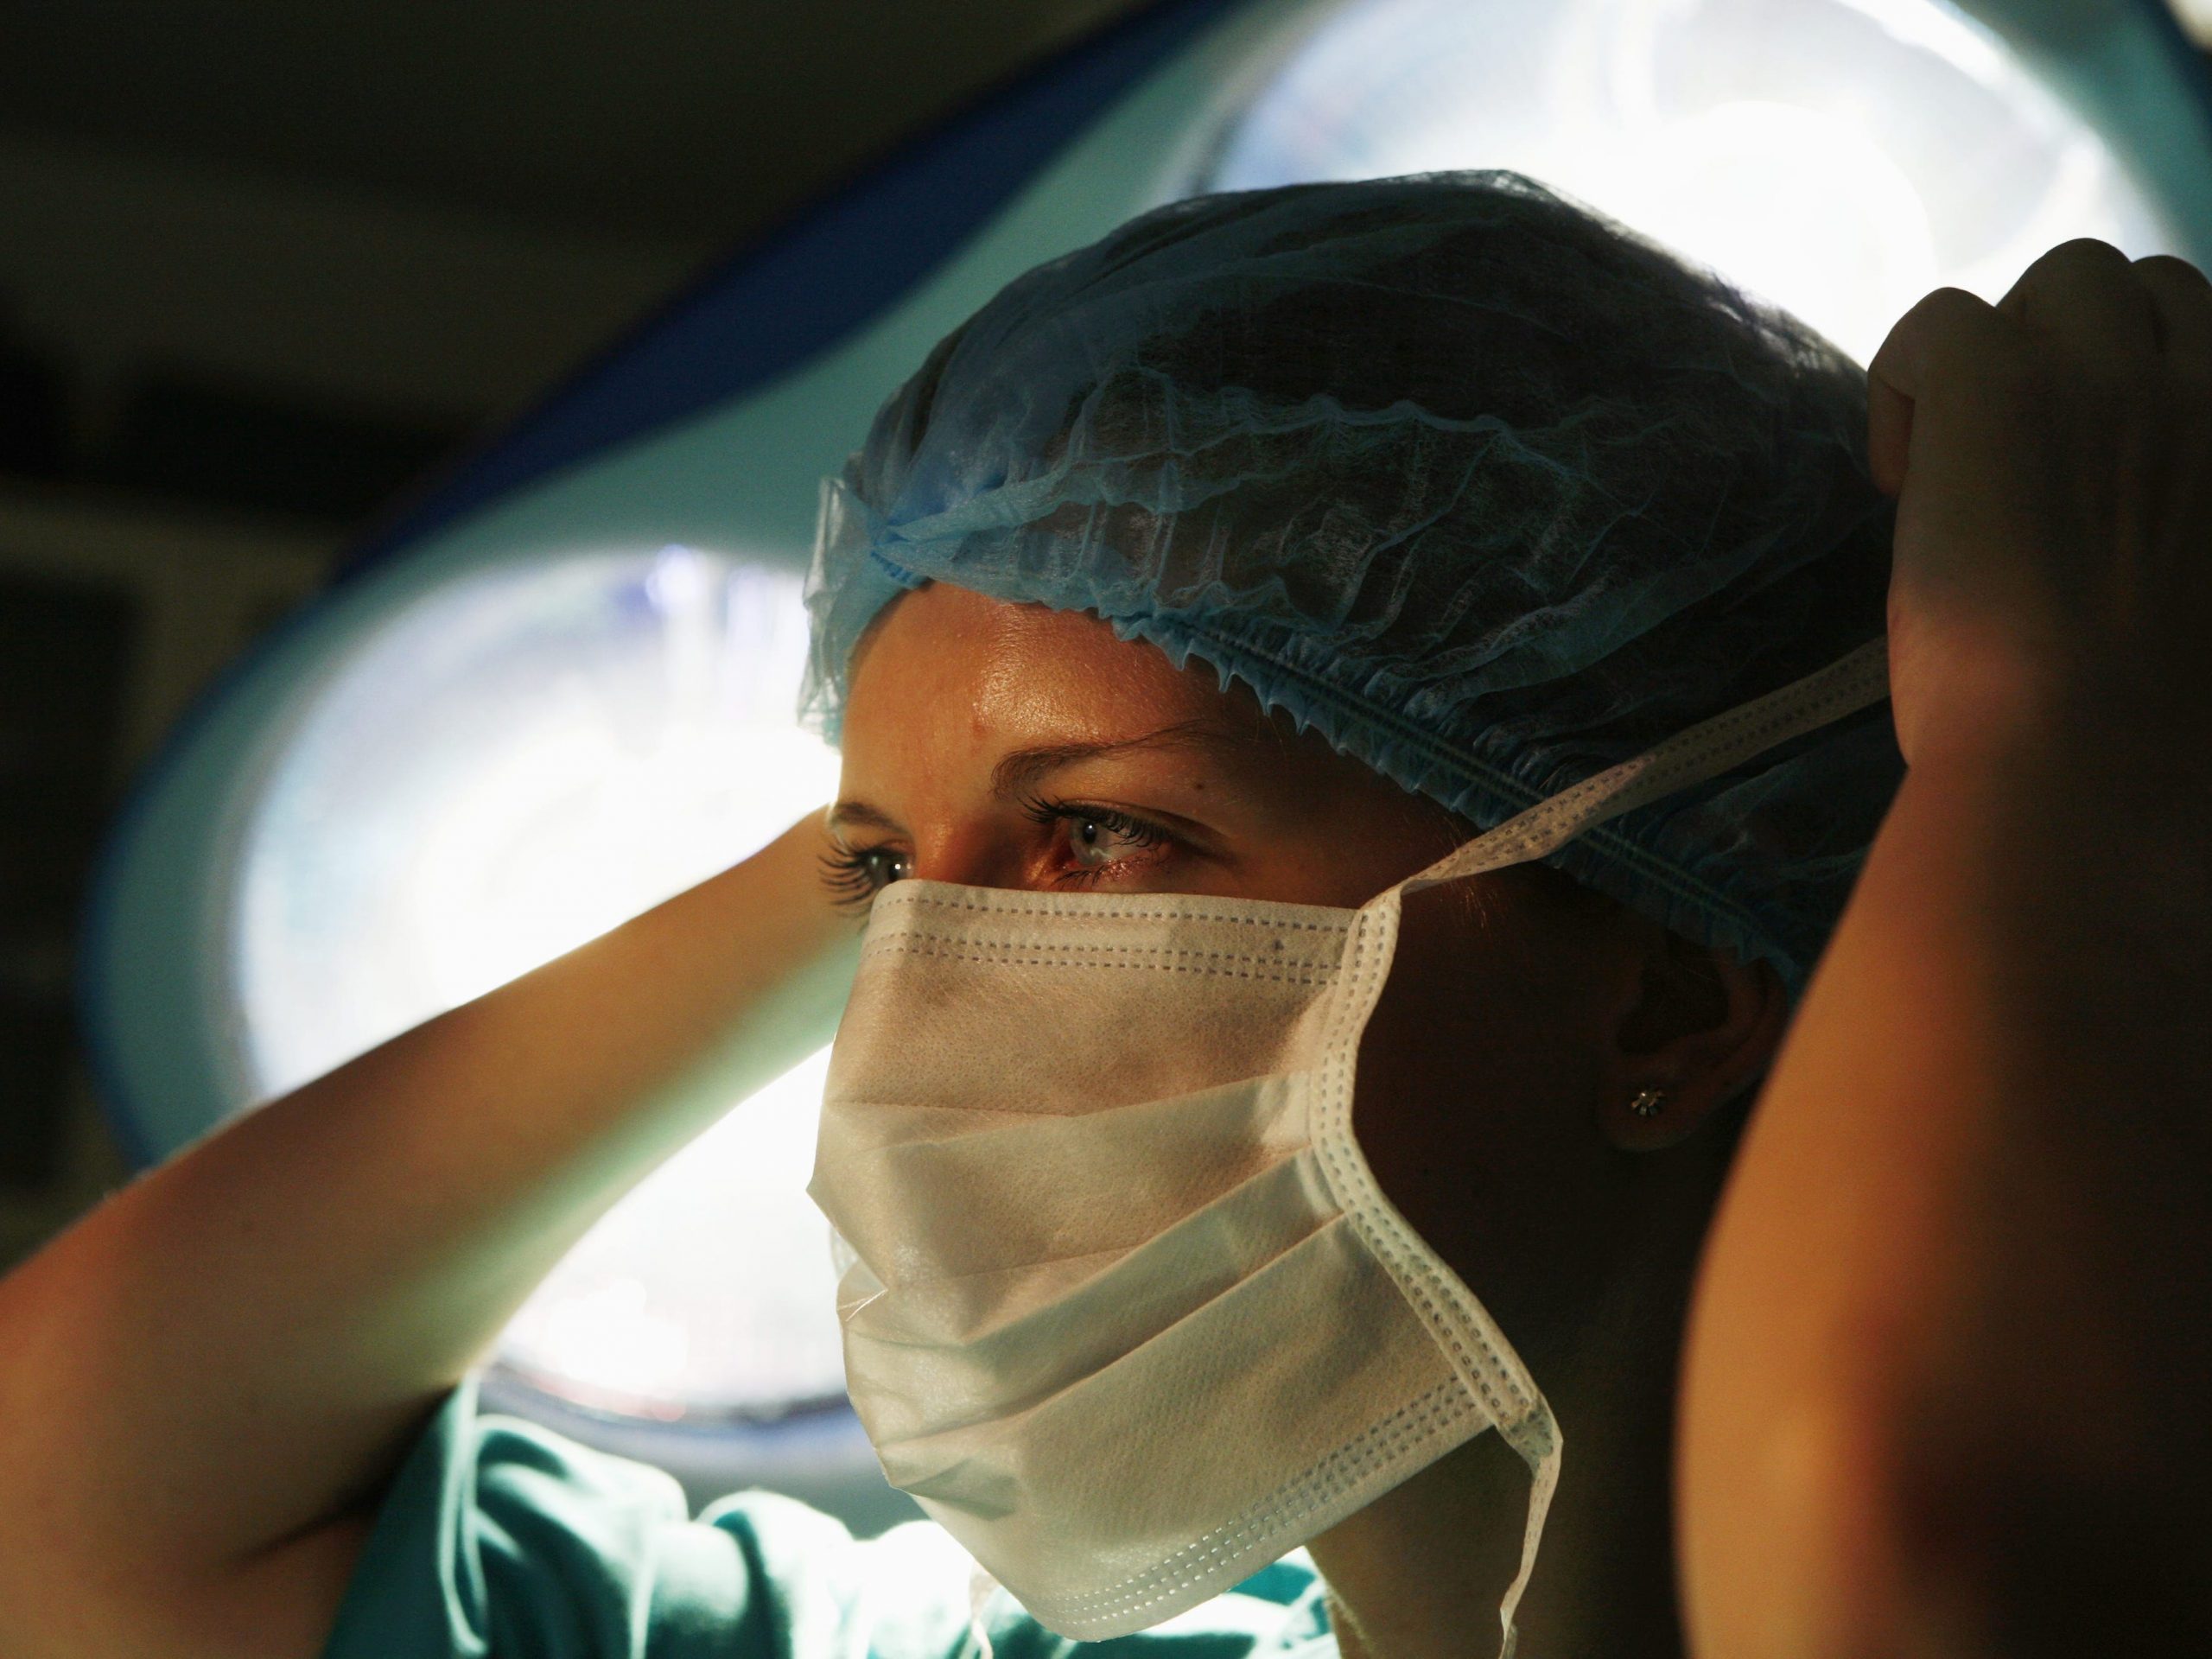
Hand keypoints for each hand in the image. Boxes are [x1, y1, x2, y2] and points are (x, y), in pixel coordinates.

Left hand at [1869, 240, 2211, 769]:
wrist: (2083, 774)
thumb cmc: (2147, 749)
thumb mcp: (2197, 617)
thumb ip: (2181, 535)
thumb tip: (2122, 533)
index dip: (2147, 390)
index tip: (2090, 477)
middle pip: (2151, 289)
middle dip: (2082, 351)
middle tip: (2019, 459)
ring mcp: (2116, 378)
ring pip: (2065, 279)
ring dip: (2009, 352)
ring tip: (1964, 463)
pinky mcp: (2002, 385)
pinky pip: (1940, 320)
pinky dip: (1904, 383)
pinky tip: (1897, 479)